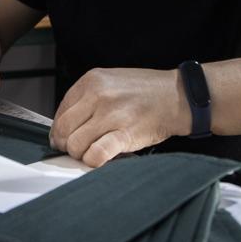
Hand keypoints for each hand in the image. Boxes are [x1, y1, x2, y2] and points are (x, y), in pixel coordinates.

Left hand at [50, 68, 188, 167]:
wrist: (180, 96)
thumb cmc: (147, 92)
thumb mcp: (112, 81)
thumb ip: (88, 98)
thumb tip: (66, 124)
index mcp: (92, 81)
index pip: (61, 111)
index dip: (60, 129)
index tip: (65, 137)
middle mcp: (98, 95)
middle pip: (64, 129)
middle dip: (65, 144)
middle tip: (75, 149)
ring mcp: (112, 114)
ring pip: (76, 144)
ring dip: (80, 154)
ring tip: (91, 153)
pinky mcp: (126, 134)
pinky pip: (97, 154)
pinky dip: (93, 161)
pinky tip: (99, 159)